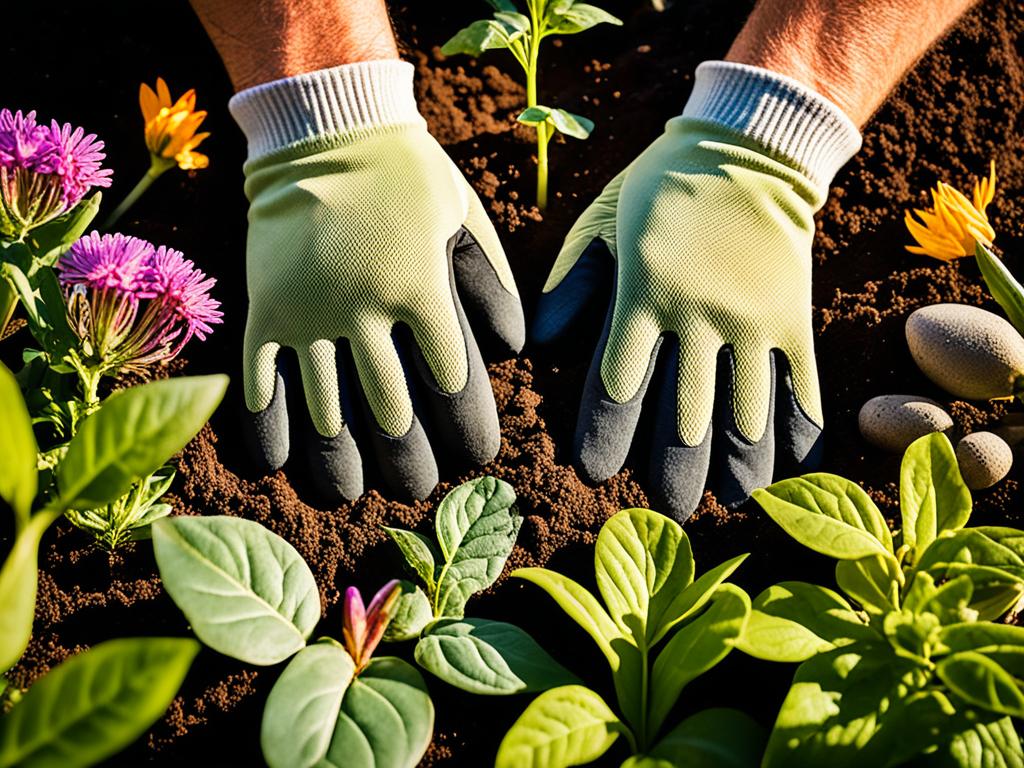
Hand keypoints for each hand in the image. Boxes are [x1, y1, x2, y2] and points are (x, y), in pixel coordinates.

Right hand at [232, 61, 523, 500]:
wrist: (326, 127)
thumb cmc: (410, 177)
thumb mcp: (467, 218)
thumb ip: (494, 286)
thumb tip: (512, 353)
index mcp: (422, 290)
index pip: (452, 383)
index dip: (468, 429)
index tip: (476, 459)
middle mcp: (365, 310)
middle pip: (391, 410)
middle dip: (408, 461)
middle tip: (417, 490)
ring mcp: (308, 312)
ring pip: (326, 408)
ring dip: (340, 461)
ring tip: (350, 496)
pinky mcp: (265, 308)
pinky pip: (261, 379)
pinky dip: (268, 427)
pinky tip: (276, 466)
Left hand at [534, 62, 859, 519]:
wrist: (748, 145)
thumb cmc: (661, 189)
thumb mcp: (601, 224)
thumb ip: (572, 284)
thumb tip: (537, 345)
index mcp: (641, 295)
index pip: (618, 383)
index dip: (606, 434)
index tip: (596, 474)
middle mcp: (696, 316)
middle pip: (683, 413)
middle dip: (674, 469)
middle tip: (668, 511)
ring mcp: (751, 319)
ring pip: (745, 410)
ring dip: (739, 465)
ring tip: (735, 505)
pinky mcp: (793, 316)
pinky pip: (801, 383)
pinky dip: (800, 429)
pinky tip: (798, 467)